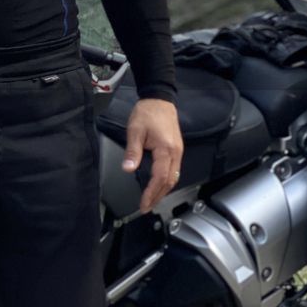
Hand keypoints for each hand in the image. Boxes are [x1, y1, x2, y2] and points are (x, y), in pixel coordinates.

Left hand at [123, 98, 183, 212]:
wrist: (159, 99)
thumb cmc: (147, 113)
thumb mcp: (135, 130)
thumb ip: (132, 151)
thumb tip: (128, 168)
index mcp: (166, 149)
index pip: (160, 178)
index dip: (151, 193)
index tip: (143, 203)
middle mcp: (175, 153)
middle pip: (169, 181)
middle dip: (158, 196)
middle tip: (147, 207)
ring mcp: (178, 151)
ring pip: (174, 177)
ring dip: (163, 191)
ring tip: (152, 200)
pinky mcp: (176, 149)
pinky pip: (174, 170)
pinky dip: (166, 181)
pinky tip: (159, 185)